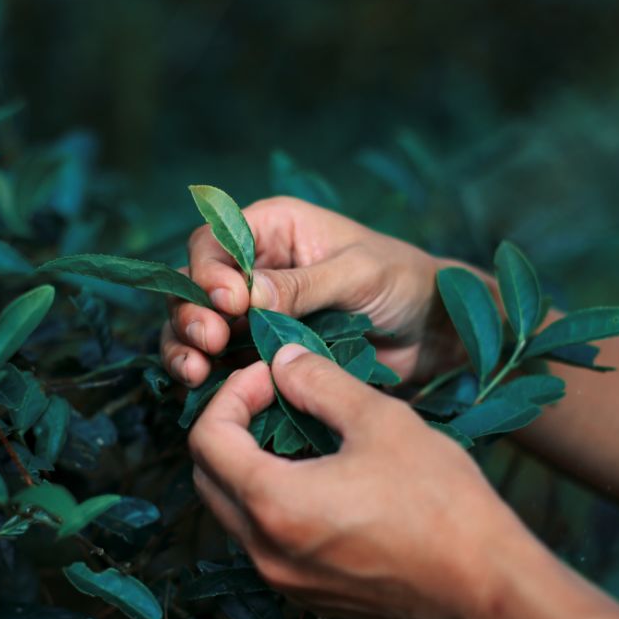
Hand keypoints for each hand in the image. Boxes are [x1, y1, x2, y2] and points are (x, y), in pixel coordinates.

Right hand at [161, 196, 482, 386]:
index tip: (229, 303)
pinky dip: (206, 377)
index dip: (208, 273)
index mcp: (273, 229)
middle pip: (193, 287)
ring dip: (185, 347)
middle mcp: (253, 268)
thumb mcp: (357, 272)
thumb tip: (243, 295)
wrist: (433, 331)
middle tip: (209, 342)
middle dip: (189, 315)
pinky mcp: (261, 353)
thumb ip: (301, 285)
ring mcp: (253, 314)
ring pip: (196, 327)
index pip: (214, 242)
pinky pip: (220, 364)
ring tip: (197, 371)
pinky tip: (204, 389)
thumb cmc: (404, 281)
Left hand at [187, 343, 532, 618]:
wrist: (487, 589)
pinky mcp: (308, 596)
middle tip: (275, 399)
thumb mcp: (380, 421)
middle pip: (209, 477)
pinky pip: (264, 542)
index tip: (270, 377)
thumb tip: (282, 361)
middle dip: (231, 428)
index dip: (231, 394)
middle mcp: (264, 552)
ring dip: (250, 466)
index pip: (206, 439)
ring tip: (298, 435)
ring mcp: (284, 581)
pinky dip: (272, 502)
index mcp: (272, 504)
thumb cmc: (442, 501)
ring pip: (234, 512)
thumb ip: (318, 383)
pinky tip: (318, 479)